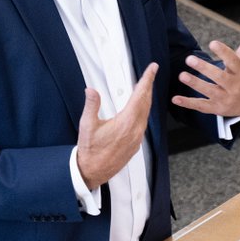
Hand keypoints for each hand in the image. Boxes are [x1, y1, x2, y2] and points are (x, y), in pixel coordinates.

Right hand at [76, 63, 157, 190]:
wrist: (93, 171)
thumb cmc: (90, 150)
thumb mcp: (87, 125)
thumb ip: (91, 105)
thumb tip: (91, 90)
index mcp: (125, 122)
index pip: (140, 96)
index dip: (147, 80)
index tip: (152, 69)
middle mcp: (135, 130)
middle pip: (146, 103)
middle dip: (149, 86)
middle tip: (151, 73)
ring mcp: (137, 138)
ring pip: (146, 113)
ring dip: (147, 98)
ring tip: (146, 87)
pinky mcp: (136, 144)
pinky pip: (144, 123)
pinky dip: (144, 111)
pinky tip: (140, 109)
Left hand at [172, 14, 239, 117]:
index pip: (233, 61)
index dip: (224, 53)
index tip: (213, 43)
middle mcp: (233, 85)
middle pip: (220, 77)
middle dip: (205, 69)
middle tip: (189, 59)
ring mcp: (224, 98)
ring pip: (209, 91)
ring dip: (195, 84)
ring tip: (182, 75)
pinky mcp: (214, 108)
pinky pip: (201, 106)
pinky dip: (188, 103)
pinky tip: (175, 98)